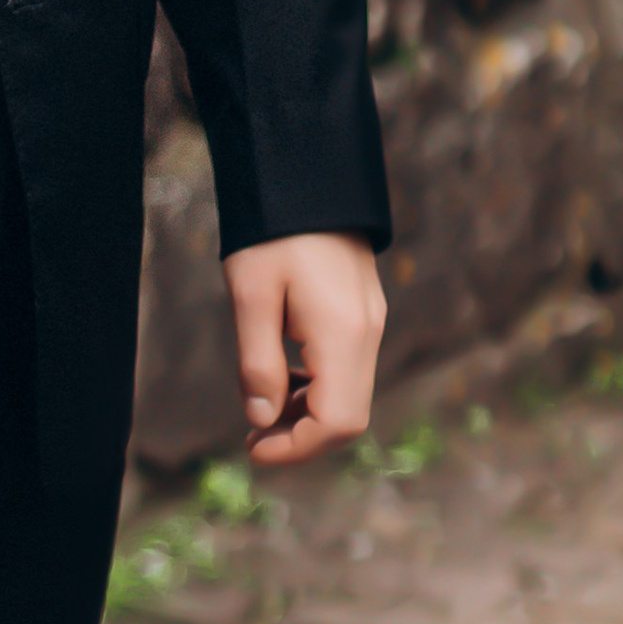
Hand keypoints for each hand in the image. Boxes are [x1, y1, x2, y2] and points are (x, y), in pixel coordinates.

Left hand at [221, 232, 386, 465]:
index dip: (298, 448)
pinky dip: (318, 386)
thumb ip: (258, 363)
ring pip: (351, 395)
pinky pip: (348, 369)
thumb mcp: (251, 295)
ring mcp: (370, 322)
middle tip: (252, 436)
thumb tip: (261, 419)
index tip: (253, 449)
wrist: (306, 174)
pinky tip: (283, 376)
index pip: (338, 422)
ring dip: (309, 413)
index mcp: (343, 334)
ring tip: (261, 408)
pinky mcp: (363, 312)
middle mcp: (367, 334)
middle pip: (349, 416)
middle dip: (302, 436)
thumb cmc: (272, 231)